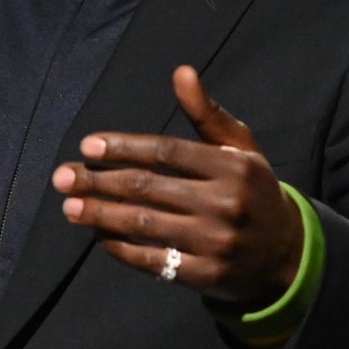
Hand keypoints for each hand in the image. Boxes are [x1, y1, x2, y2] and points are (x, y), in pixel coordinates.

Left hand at [51, 65, 301, 311]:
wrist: (287, 256)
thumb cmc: (254, 192)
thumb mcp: (242, 149)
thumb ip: (207, 114)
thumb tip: (181, 72)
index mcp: (232, 166)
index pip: (166, 152)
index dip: (124, 148)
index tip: (88, 145)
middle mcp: (224, 203)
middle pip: (148, 188)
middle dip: (99, 181)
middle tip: (62, 177)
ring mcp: (215, 242)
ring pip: (144, 224)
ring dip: (100, 214)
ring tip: (69, 207)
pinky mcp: (205, 275)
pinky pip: (153, 260)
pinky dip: (121, 248)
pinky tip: (99, 236)